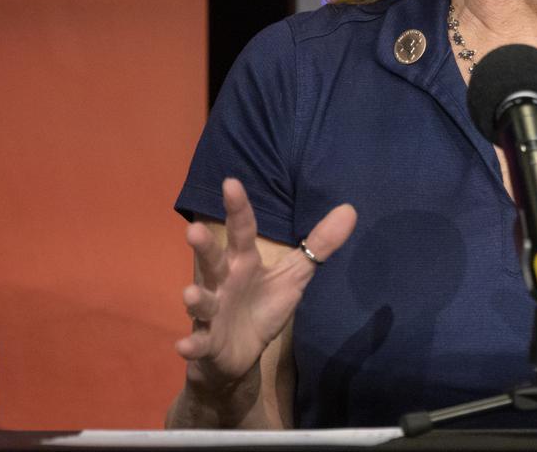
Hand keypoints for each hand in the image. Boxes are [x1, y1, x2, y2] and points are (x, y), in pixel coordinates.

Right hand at [174, 178, 356, 391]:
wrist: (240, 354)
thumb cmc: (262, 306)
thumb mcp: (294, 275)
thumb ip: (318, 245)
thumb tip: (350, 209)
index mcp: (244, 262)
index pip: (242, 231)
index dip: (238, 208)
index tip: (231, 183)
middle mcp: (223, 282)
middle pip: (213, 260)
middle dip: (204, 246)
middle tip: (194, 229)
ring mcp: (212, 312)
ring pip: (202, 302)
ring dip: (196, 297)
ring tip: (190, 293)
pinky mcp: (208, 342)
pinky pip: (198, 343)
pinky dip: (192, 345)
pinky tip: (186, 346)